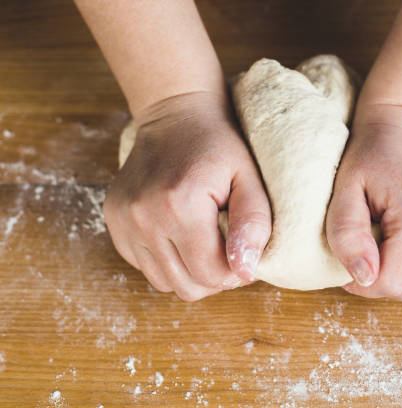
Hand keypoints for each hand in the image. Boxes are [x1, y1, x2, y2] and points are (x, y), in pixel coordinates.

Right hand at [104, 92, 270, 300]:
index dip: (236, 271)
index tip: (244, 251)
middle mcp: (143, 218)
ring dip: (190, 272)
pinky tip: (181, 235)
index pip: (212, 274)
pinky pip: (146, 268)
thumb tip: (246, 272)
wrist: (175, 116)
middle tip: (227, 248)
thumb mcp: (248, 178)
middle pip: (187, 286)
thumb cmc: (218, 147)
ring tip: (205, 242)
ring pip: (165, 283)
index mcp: (180, 206)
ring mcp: (123, 223)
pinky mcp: (114, 224)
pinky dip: (168, 261)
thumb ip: (253, 225)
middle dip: (214, 276)